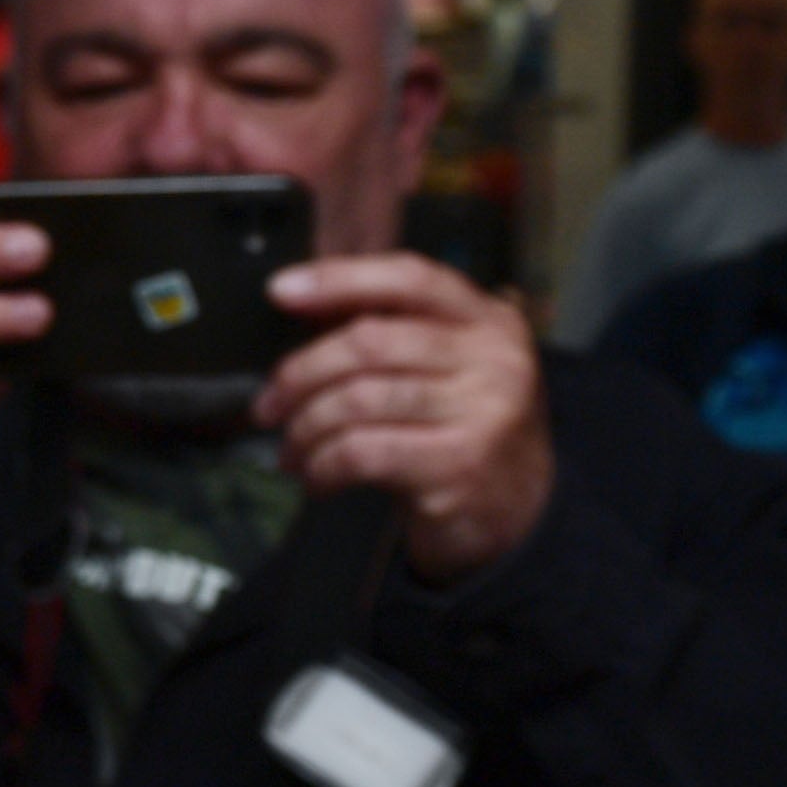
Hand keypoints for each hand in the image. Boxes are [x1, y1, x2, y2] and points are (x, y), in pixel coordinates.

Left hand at [258, 251, 555, 575]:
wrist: (519, 510)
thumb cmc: (461, 430)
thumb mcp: (445, 368)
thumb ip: (390, 331)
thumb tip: (299, 300)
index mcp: (489, 320)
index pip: (410, 277)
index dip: (340, 277)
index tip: (281, 290)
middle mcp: (494, 359)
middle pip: (369, 342)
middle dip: (300, 374)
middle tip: (267, 406)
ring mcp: (482, 412)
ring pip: (356, 400)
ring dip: (305, 429)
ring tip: (292, 450)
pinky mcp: (459, 465)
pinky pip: (361, 452)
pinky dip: (323, 466)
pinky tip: (318, 478)